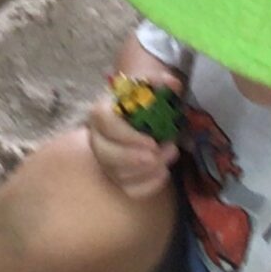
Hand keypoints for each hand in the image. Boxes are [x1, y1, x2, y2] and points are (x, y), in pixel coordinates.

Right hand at [86, 60, 182, 199]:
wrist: (143, 114)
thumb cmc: (144, 100)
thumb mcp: (151, 86)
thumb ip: (159, 81)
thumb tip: (172, 83)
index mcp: (102, 113)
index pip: (105, 125)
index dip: (127, 136)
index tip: (152, 141)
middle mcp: (98, 139)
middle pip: (106, 155)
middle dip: (136, 159)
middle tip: (163, 152)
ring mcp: (106, 161)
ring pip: (118, 175)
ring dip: (148, 170)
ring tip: (170, 154)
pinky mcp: (118, 178)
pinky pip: (129, 190)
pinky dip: (149, 186)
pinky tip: (164, 172)